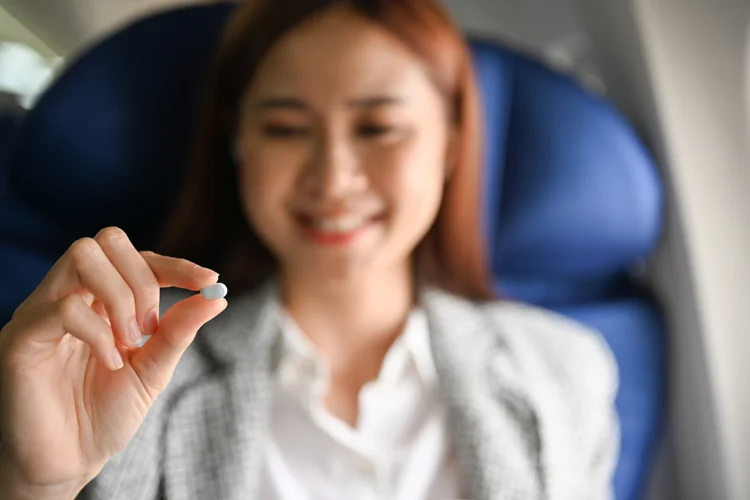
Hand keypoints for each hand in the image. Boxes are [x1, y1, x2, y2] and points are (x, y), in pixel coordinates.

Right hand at [0, 227, 225, 495]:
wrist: (69, 462)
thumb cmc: (105, 415)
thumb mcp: (154, 369)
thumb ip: (179, 331)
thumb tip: (216, 297)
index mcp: (99, 299)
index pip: (137, 256)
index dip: (175, 263)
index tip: (208, 281)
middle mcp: (69, 295)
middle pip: (106, 240)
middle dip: (142, 279)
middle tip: (149, 328)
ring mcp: (41, 312)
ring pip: (82, 256)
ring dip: (121, 297)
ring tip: (130, 343)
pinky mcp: (22, 338)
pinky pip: (64, 308)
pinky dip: (99, 332)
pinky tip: (111, 363)